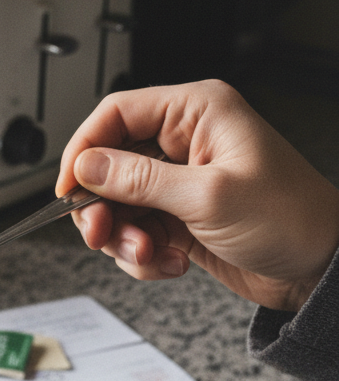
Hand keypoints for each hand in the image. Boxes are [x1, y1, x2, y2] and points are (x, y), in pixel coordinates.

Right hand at [56, 79, 338, 310]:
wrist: (320, 268)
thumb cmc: (291, 218)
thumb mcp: (208, 196)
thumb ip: (140, 180)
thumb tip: (87, 166)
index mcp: (196, 113)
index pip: (115, 115)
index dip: (83, 150)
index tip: (67, 188)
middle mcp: (183, 142)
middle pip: (107, 165)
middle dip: (102, 207)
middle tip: (103, 234)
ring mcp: (178, 182)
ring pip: (116, 206)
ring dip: (123, 239)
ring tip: (150, 254)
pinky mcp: (176, 217)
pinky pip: (134, 233)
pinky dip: (141, 256)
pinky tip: (171, 262)